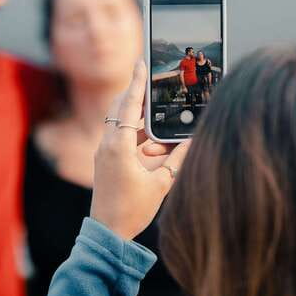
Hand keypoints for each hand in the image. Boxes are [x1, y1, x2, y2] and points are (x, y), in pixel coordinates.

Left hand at [91, 61, 190, 239]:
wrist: (108, 233)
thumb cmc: (133, 210)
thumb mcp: (161, 183)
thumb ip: (177, 159)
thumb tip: (192, 140)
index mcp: (118, 146)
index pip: (128, 105)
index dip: (136, 83)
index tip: (140, 62)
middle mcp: (107, 145)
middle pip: (120, 109)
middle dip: (137, 95)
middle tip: (152, 81)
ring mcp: (104, 152)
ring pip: (120, 123)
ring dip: (139, 119)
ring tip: (158, 120)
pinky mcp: (105, 160)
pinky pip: (120, 137)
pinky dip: (135, 134)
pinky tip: (152, 141)